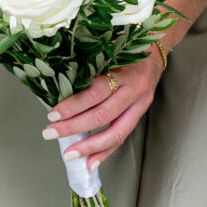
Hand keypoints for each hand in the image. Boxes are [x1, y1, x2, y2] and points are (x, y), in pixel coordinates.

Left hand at [44, 48, 163, 167]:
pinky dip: (106, 151)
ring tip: (69, 154)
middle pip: (102, 115)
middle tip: (50, 133)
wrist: (156, 46)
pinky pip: (122, 136)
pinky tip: (91, 162)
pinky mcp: (141, 113)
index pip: (94, 92)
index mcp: (122, 70)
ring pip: (115, 131)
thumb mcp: (107, 47)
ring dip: (90, 146)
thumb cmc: (125, 44)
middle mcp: (133, 89)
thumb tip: (55, 80)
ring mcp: (139, 103)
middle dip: (74, 127)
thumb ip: (87, 63)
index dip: (73, 105)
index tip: (52, 114)